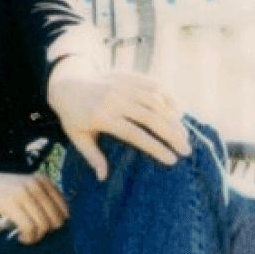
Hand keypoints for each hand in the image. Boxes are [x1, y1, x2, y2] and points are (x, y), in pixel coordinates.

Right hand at [0, 167, 68, 243]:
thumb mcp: (22, 188)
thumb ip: (39, 199)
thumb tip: (59, 222)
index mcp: (42, 179)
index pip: (65, 208)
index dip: (56, 224)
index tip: (41, 229)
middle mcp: (35, 183)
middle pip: (57, 219)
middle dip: (47, 233)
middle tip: (32, 235)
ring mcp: (23, 192)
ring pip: (44, 225)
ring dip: (36, 238)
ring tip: (25, 238)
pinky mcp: (10, 203)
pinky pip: (30, 228)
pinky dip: (28, 238)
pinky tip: (19, 238)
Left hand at [47, 62, 189, 180]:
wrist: (67, 83)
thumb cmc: (74, 116)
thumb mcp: (77, 138)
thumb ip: (92, 157)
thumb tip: (103, 178)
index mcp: (102, 116)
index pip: (134, 134)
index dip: (155, 147)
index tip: (171, 160)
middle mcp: (115, 99)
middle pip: (150, 117)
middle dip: (171, 134)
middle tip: (186, 150)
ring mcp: (123, 85)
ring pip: (156, 101)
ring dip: (174, 118)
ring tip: (185, 135)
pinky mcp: (129, 76)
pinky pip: (154, 84)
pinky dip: (169, 96)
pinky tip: (179, 111)